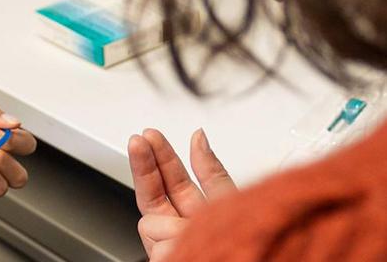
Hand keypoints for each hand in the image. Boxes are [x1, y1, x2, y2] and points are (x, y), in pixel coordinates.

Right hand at [127, 128, 236, 260]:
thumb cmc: (247, 243)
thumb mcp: (231, 201)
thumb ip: (210, 172)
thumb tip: (198, 138)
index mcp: (196, 210)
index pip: (171, 178)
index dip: (160, 155)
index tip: (149, 136)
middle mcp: (179, 226)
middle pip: (152, 191)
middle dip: (144, 164)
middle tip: (139, 142)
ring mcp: (169, 246)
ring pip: (149, 222)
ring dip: (169, 224)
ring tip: (189, 232)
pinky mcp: (164, 260)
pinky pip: (157, 245)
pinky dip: (172, 243)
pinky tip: (183, 245)